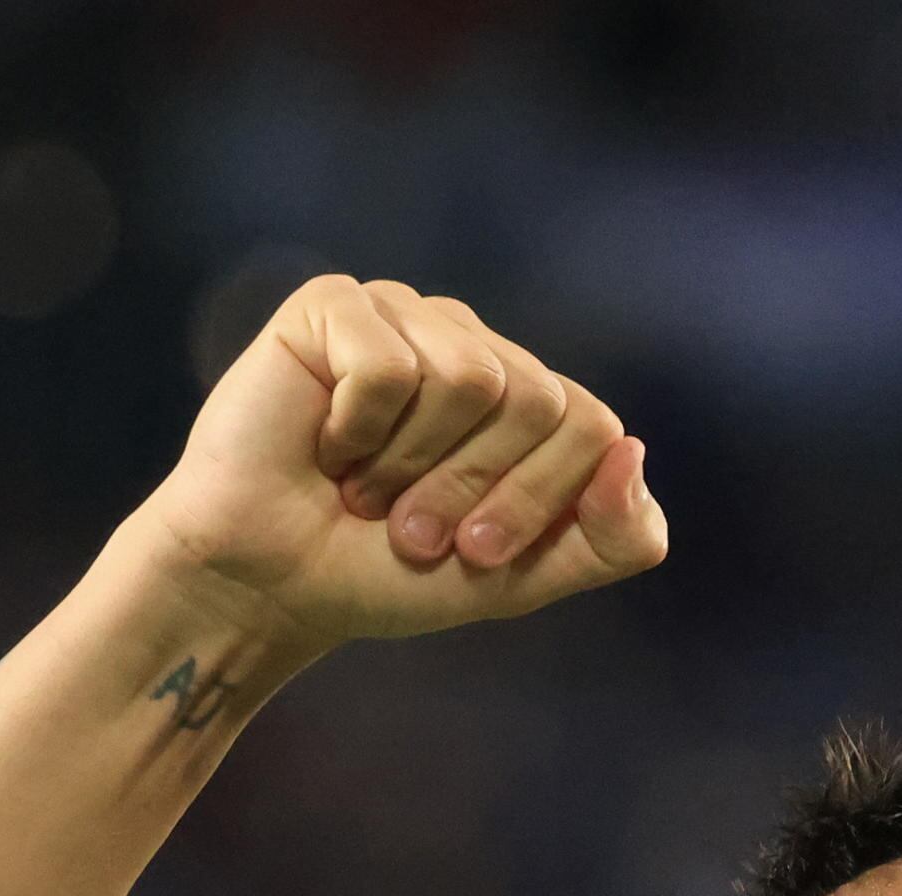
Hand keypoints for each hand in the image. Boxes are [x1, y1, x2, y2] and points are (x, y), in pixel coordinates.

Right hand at [138, 277, 667, 660]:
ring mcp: (404, 315)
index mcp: (526, 399)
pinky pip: (386, 363)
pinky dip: (357, 430)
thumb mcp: (516, 578)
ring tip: (363, 489)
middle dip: (474, 489)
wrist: (267, 584)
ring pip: (467, 378)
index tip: (471, 555)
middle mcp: (473, 344)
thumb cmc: (384, 575)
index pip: (590, 426)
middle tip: (410, 530)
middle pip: (537, 399)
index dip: (534, 502)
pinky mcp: (335, 305)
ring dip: (409, 466)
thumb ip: (607, 538)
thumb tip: (634, 451)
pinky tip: (324, 444)